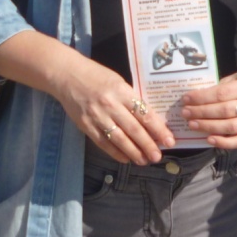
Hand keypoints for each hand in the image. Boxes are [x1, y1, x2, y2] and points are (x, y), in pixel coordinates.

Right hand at [47, 55, 175, 165]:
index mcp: (122, 91)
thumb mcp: (118, 82)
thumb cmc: (96, 75)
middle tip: (158, 156)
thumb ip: (130, 99)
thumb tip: (148, 120)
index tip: (169, 141)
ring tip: (144, 161)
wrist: (67, 75)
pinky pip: (103, 143)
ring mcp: (97, 117)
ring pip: (120, 140)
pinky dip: (116, 153)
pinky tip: (126, 159)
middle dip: (148, 145)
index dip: (159, 130)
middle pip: (134, 130)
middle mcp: (111, 105)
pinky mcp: (86, 126)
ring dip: (134, 153)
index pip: (145, 114)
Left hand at [180, 69, 236, 149]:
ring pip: (231, 127)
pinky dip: (224, 142)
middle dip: (202, 112)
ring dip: (209, 127)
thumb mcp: (234, 78)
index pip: (222, 93)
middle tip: (186, 113)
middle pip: (225, 110)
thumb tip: (194, 99)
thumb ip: (218, 87)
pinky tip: (209, 139)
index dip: (202, 97)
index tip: (186, 99)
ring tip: (193, 125)